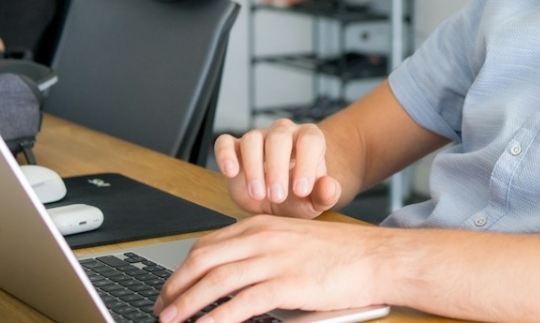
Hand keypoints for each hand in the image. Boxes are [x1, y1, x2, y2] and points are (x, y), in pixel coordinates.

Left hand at [153, 215, 391, 322]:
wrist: (378, 258)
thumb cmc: (343, 255)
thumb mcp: (294, 242)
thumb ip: (263, 252)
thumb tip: (233, 279)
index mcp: (262, 226)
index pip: (208, 244)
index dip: (183, 268)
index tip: (171, 287)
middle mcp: (263, 238)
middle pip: (203, 260)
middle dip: (175, 286)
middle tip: (162, 307)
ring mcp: (274, 260)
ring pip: (216, 281)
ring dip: (187, 303)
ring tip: (171, 321)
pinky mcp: (287, 284)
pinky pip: (241, 303)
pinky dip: (218, 318)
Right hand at [214, 120, 340, 218]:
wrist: (276, 201)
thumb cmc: (298, 196)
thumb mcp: (315, 201)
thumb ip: (326, 194)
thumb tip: (329, 187)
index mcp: (308, 139)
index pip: (309, 140)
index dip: (306, 164)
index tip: (301, 190)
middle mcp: (283, 133)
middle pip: (279, 137)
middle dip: (277, 168)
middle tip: (277, 196)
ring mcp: (258, 138)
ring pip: (252, 139)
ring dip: (253, 168)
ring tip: (258, 194)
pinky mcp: (234, 148)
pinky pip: (225, 142)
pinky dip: (225, 155)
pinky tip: (231, 172)